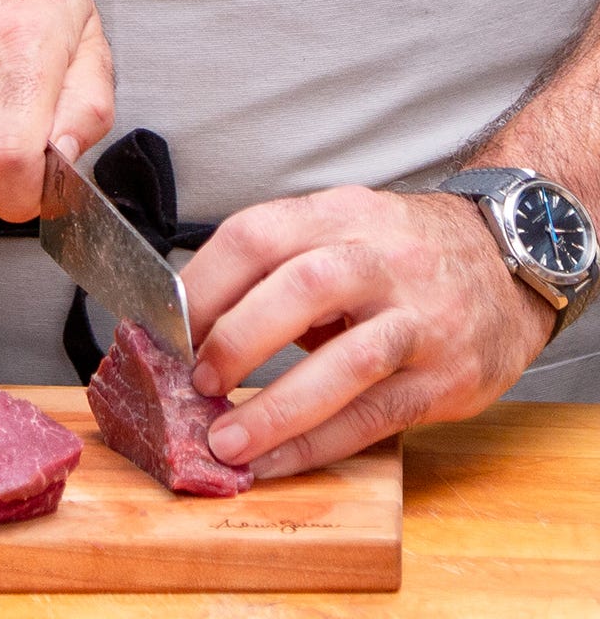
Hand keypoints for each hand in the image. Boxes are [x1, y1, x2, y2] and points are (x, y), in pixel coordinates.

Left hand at [180, 186, 553, 477]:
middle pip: (302, 287)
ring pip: (348, 361)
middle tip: (195, 382)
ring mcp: (422, 319)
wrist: (511, 260)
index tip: (166, 332)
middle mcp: (383, 259)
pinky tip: (271, 462)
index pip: (256, 236)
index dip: (204, 286)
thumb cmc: (400, 255)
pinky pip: (374, 416)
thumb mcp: (338, 232)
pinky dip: (314, 445)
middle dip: (237, 339)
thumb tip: (186, 330)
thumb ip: (272, 269)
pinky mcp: (447, 377)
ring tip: (224, 442)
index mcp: (339, 215)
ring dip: (275, 407)